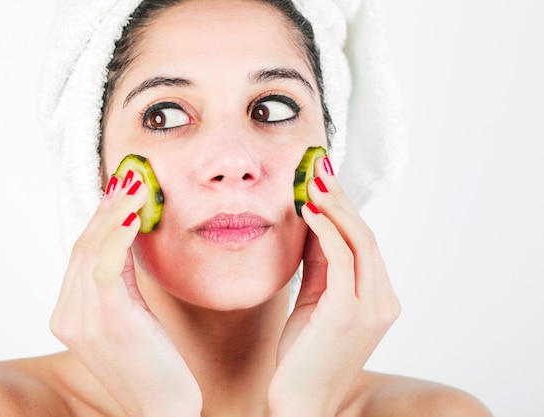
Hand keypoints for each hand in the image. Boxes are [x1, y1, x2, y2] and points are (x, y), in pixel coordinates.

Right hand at [50, 172, 201, 416]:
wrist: (163, 409)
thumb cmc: (154, 366)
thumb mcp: (131, 320)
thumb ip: (121, 285)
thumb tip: (126, 242)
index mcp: (69, 316)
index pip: (82, 254)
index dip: (101, 219)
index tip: (120, 191)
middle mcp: (68, 316)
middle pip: (84, 246)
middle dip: (107, 207)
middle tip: (129, 176)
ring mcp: (82, 320)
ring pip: (93, 249)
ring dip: (115, 212)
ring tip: (136, 183)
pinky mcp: (108, 321)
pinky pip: (108, 265)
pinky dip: (120, 235)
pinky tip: (137, 212)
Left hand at [268, 157, 400, 416]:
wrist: (299, 401)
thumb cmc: (305, 354)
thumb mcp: (315, 300)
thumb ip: (320, 264)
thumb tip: (314, 222)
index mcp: (379, 298)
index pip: (365, 242)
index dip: (344, 209)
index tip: (323, 182)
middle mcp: (383, 300)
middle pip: (366, 236)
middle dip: (341, 199)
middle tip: (317, 170)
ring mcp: (371, 307)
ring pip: (360, 242)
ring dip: (334, 207)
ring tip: (311, 182)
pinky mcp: (350, 313)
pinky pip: (341, 260)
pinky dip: (326, 230)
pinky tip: (308, 211)